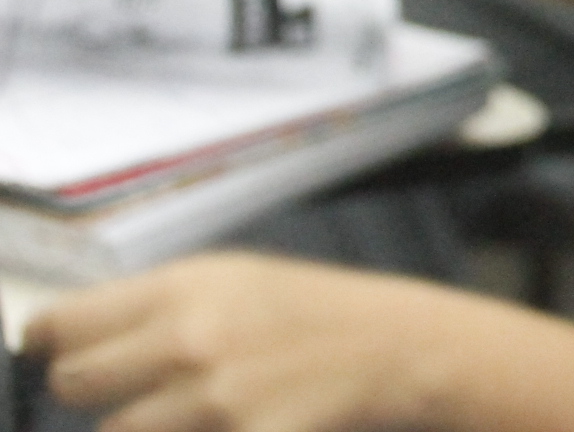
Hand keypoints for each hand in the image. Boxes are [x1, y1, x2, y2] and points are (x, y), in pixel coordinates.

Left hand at [27, 255, 479, 431]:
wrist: (398, 346)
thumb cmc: (314, 312)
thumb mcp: (235, 280)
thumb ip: (154, 307)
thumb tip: (67, 340)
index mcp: (185, 286)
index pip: (61, 324)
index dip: (51, 344)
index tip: (56, 353)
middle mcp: (189, 338)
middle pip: (74, 383)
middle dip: (95, 391)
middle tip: (138, 385)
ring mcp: (212, 400)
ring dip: (143, 426)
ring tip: (191, 408)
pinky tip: (229, 420)